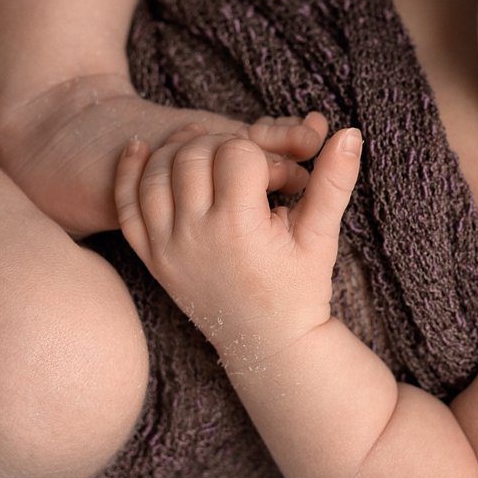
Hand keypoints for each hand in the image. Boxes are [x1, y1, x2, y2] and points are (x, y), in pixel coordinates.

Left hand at [113, 117, 364, 368]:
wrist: (268, 344)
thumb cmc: (300, 289)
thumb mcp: (320, 235)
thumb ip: (333, 181)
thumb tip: (351, 132)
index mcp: (239, 228)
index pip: (236, 153)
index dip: (261, 153)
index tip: (277, 177)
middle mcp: (195, 236)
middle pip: (193, 155)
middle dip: (221, 145)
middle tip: (244, 161)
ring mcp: (167, 248)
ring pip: (155, 174)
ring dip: (176, 150)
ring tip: (202, 144)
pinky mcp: (152, 258)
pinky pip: (126, 207)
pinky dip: (129, 173)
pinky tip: (141, 147)